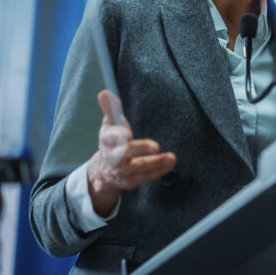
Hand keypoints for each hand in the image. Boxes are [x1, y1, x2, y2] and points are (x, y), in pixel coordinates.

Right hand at [87, 90, 176, 216]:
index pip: (111, 136)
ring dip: (156, 162)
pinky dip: (159, 171)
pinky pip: (146, 177)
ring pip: (139, 167)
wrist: (103, 171)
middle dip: (141, 149)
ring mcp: (122, 171)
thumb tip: (105, 93)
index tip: (127, 133)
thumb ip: (110, 109)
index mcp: (107, 140)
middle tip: (156, 146)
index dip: (119, 135)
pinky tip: (170, 164)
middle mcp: (113, 157)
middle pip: (126, 153)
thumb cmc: (111, 142)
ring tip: (172, 157)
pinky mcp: (131, 181)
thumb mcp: (109, 124)